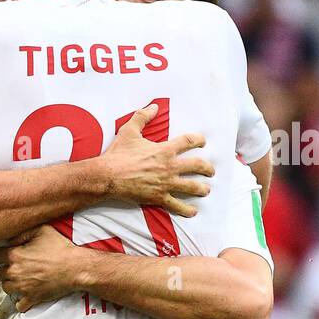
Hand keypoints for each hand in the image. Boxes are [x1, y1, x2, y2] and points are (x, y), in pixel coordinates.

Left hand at [0, 225, 88, 312]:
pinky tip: (25, 296)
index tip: (2, 258)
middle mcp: (15, 272)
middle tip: (13, 269)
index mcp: (15, 255)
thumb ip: (21, 234)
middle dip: (3, 272)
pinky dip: (20, 302)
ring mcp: (22, 287)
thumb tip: (9, 240)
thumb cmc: (60, 248)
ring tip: (19, 281)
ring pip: (6, 289)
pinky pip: (18, 305)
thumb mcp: (41, 230)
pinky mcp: (32, 298)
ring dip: (11, 285)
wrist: (75, 268)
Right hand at [98, 104, 212, 216]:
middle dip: (207, 168)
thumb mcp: (129, 131)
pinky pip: (177, 205)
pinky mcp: (158, 197)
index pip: (189, 141)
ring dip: (202, 188)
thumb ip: (142, 117)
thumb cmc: (118, 154)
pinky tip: (193, 212)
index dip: (198, 140)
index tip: (202, 142)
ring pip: (192, 187)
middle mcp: (169, 166)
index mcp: (165, 150)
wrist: (108, 176)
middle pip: (197, 165)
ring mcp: (166, 183)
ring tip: (206, 190)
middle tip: (210, 170)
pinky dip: (186, 210)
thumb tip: (153, 107)